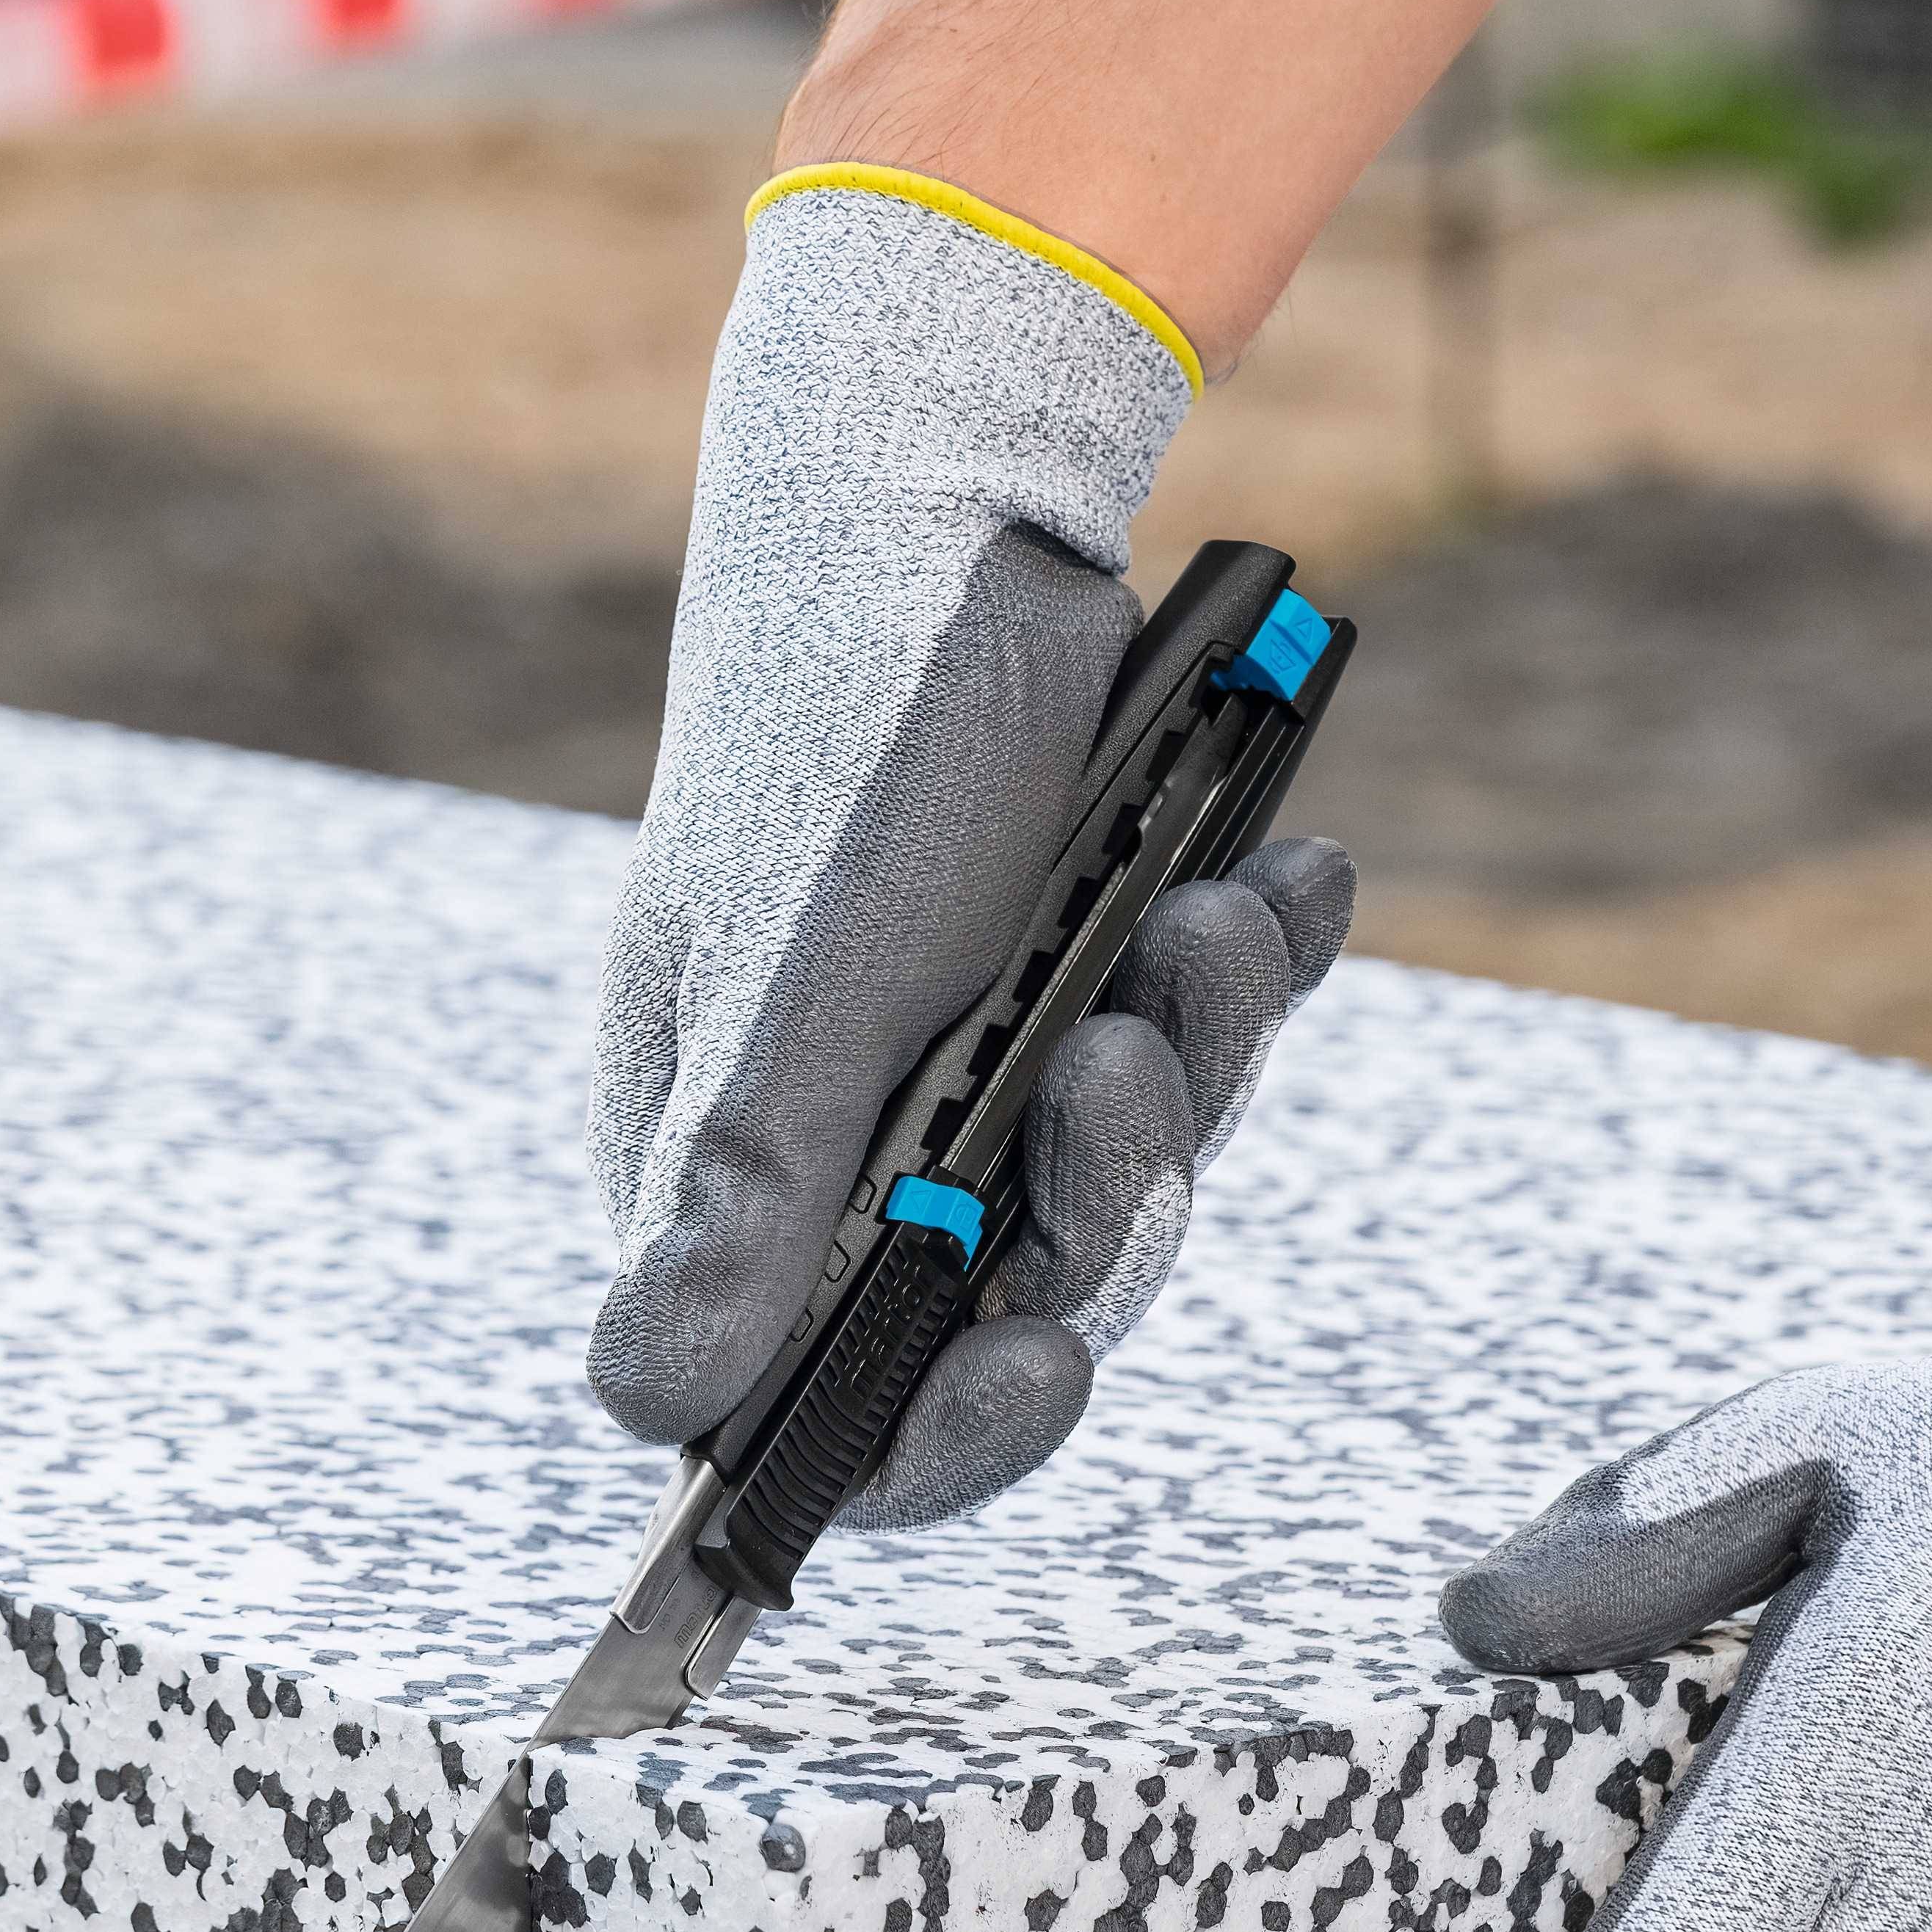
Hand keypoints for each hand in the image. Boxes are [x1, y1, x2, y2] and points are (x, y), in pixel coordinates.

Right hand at [592, 169, 1353, 1524]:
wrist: (952, 504)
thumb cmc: (844, 742)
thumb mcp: (796, 987)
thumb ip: (739, 1198)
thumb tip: (648, 1406)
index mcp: (721, 1160)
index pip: (813, 1397)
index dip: (936, 1427)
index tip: (1040, 1356)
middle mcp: (841, 1127)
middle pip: (1005, 1291)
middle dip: (1107, 1184)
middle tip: (1121, 1057)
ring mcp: (966, 1043)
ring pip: (1123, 1163)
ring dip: (1194, 1053)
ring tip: (1201, 917)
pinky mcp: (1076, 956)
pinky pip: (1189, 1034)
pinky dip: (1248, 964)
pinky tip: (1283, 877)